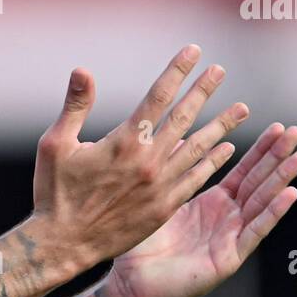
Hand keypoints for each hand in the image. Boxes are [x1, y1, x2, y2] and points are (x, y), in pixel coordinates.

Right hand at [30, 44, 249, 269]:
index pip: (157, 97)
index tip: (193, 51)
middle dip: (203, 91)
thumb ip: (75, 106)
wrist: (64, 244)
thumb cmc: (54, 193)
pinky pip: (196, 179)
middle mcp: (148, 162)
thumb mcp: (54, 144)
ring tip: (241, 108)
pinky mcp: (164, 208)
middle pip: (183, 118)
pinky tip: (226, 149)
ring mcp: (160, 186)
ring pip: (198, 148)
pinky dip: (212, 161)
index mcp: (124, 142)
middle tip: (220, 71)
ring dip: (221, 126)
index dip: (177, 72)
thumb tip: (83, 70)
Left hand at [106, 123, 296, 296]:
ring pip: (263, 203)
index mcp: (213, 204)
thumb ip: (173, 172)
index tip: (279, 126)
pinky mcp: (228, 258)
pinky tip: (290, 193)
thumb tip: (178, 136)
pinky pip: (254, 232)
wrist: (132, 284)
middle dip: (279, 157)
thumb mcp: (162, 200)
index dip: (261, 150)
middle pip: (259, 182)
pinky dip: (273, 212)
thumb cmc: (142, 245)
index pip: (244, 172)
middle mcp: (227, 219)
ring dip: (284, 178)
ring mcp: (231, 238)